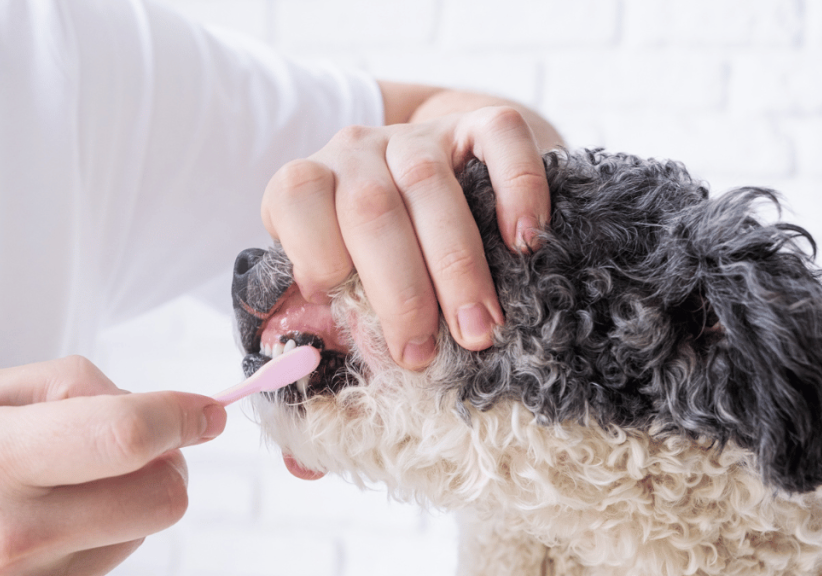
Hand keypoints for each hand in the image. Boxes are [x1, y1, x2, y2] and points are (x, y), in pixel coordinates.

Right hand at [0, 356, 225, 574]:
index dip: (181, 418)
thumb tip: (146, 400)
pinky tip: (65, 514)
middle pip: (161, 497)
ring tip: (77, 478)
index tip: (207, 411)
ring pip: (146, 529)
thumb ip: (68, 385)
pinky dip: (111, 528)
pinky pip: (116, 560)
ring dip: (137, 493)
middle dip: (171, 460)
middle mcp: (13, 531)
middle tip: (145, 441)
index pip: (124, 436)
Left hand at [262, 105, 550, 369]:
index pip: (297, 196)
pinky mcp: (476, 122)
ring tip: (479, 327)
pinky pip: (500, 135)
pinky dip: (517, 188)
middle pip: (371, 209)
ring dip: (458, 267)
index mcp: (309, 185)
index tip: (345, 311)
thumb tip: (306, 355)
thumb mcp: (333, 282)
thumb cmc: (371, 254)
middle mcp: (356, 150)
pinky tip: (525, 242)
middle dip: (400, 292)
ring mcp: (417, 134)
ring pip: (429, 183)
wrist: (428, 185)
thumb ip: (319, 312)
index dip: (317, 254)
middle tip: (423, 352)